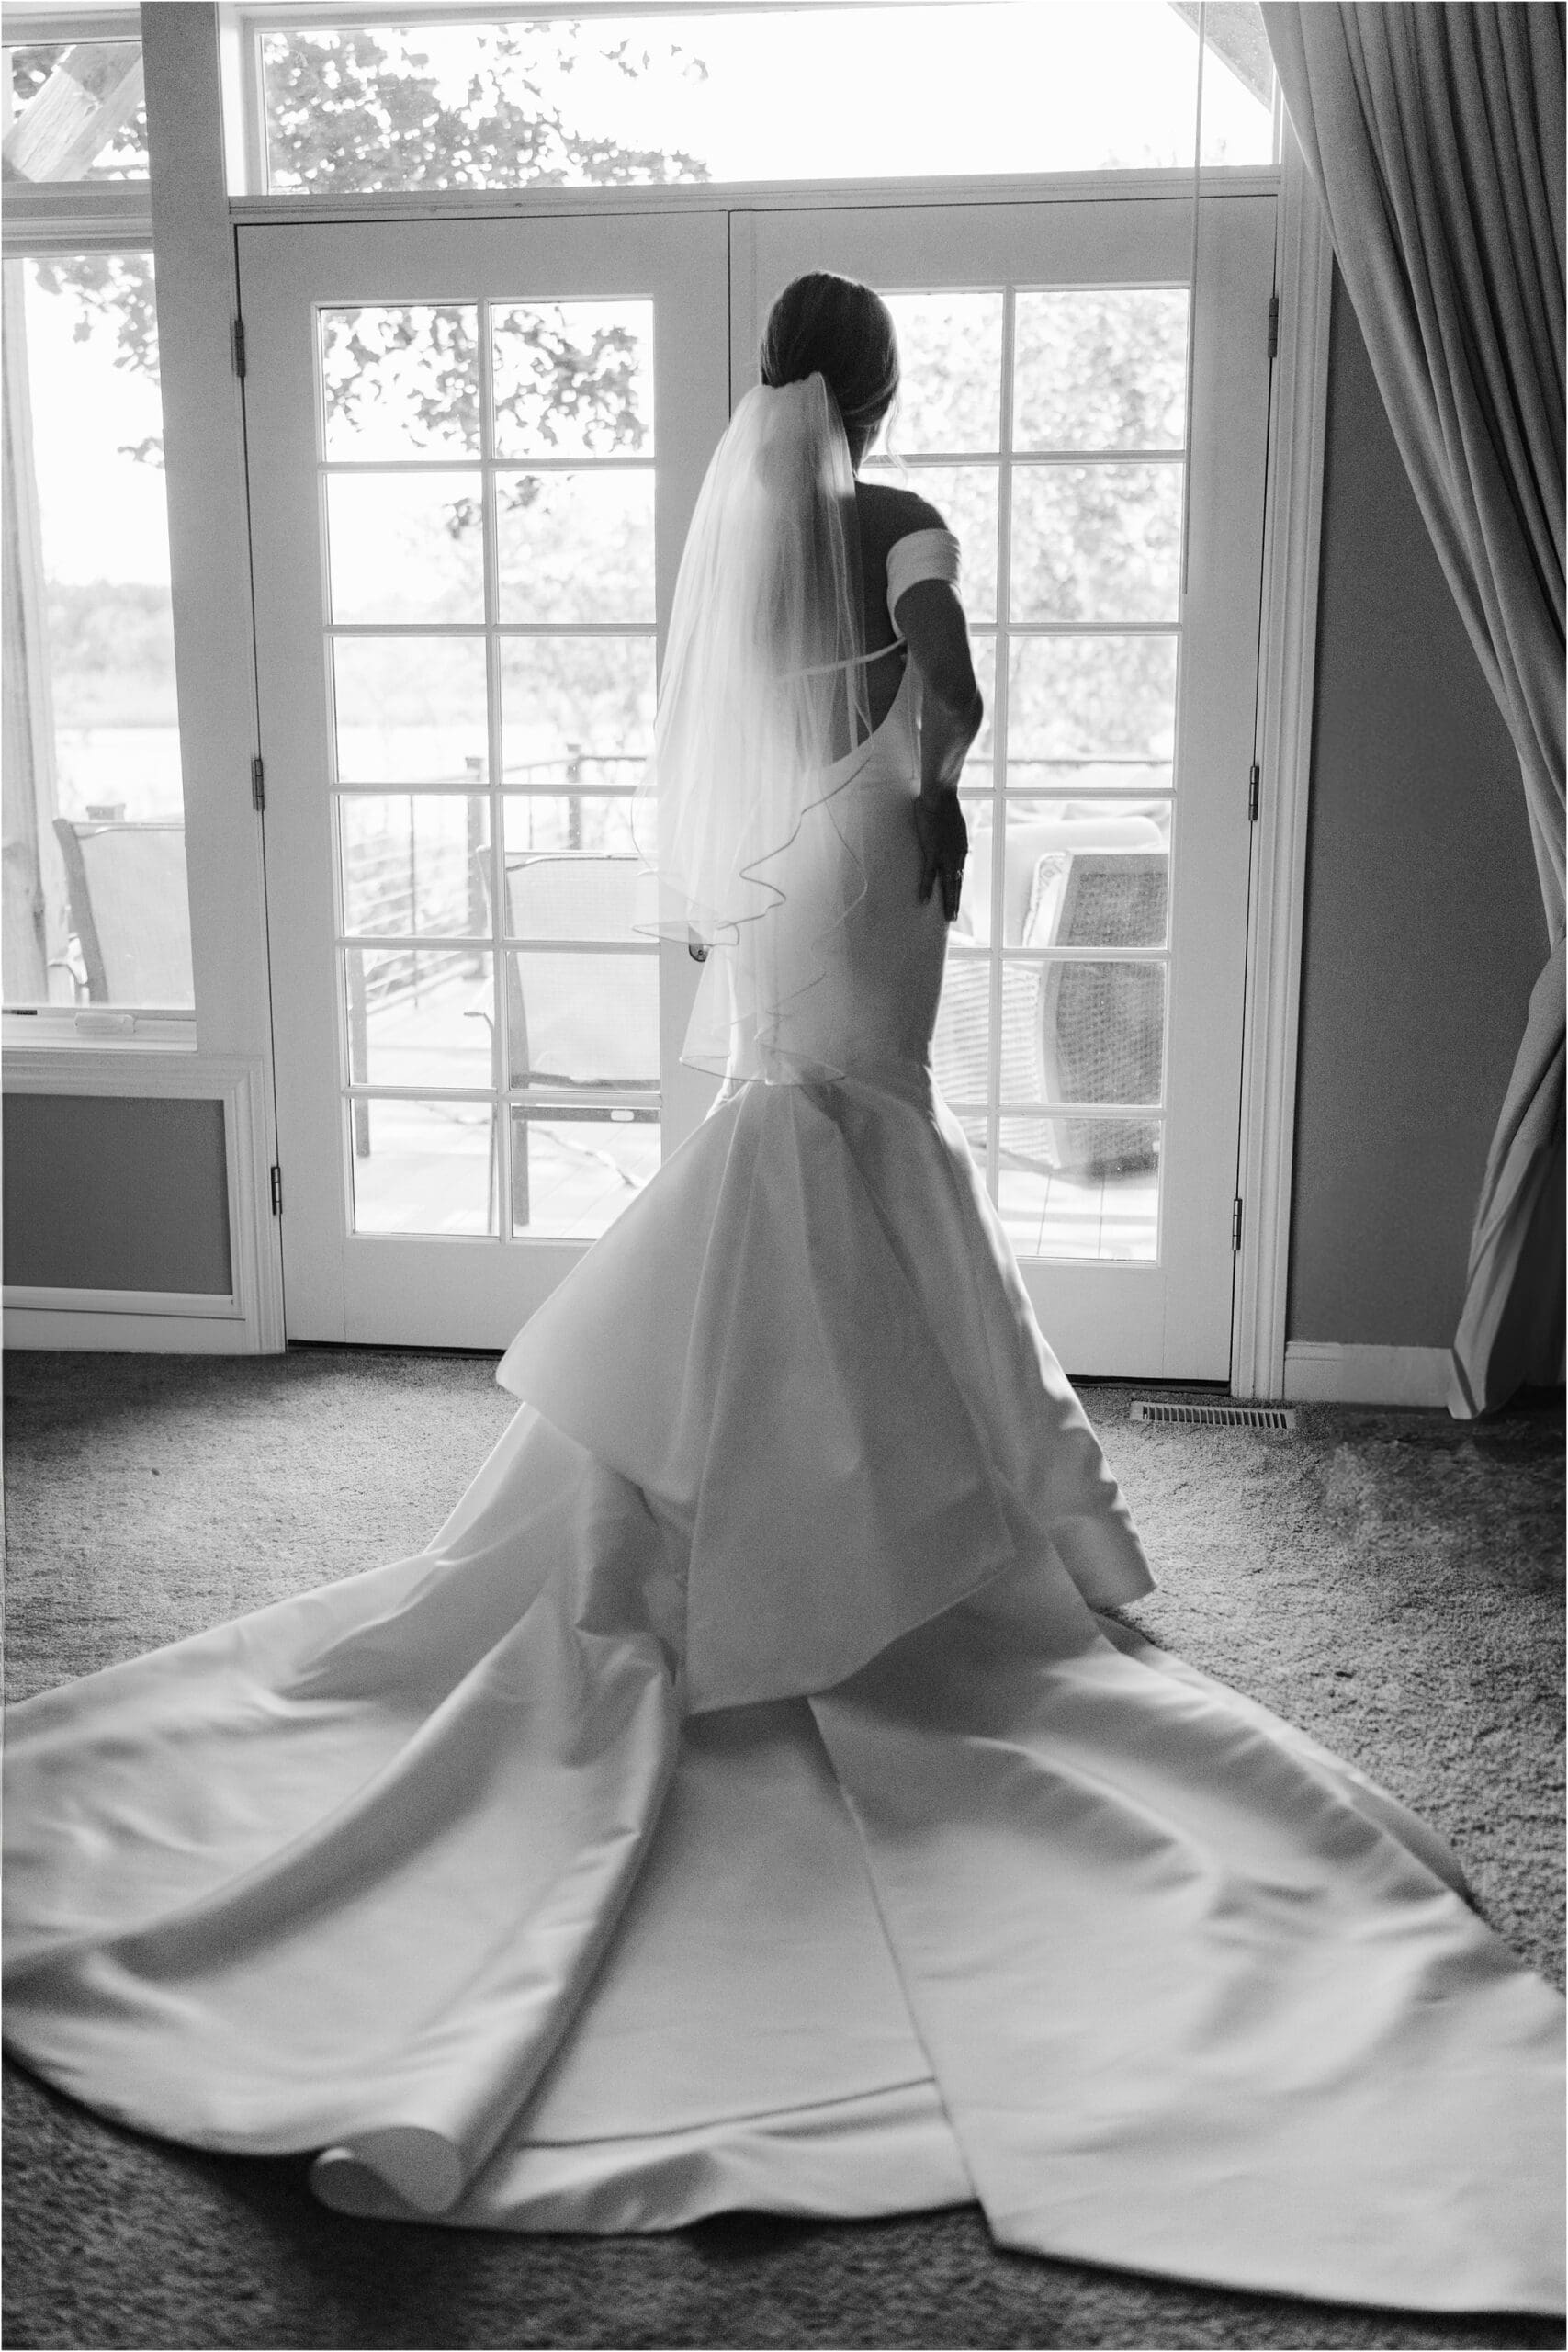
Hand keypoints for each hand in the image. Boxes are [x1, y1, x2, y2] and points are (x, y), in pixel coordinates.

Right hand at [915, 792, 967, 923]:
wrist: (940, 796)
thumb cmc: (943, 805)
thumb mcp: (953, 823)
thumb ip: (950, 833)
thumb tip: (944, 835)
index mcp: (961, 849)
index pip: (959, 873)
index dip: (957, 887)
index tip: (955, 899)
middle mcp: (957, 855)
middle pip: (957, 883)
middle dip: (955, 901)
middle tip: (953, 918)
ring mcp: (946, 855)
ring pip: (948, 884)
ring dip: (948, 902)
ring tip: (948, 917)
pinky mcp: (933, 852)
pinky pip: (929, 875)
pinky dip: (926, 889)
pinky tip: (923, 901)